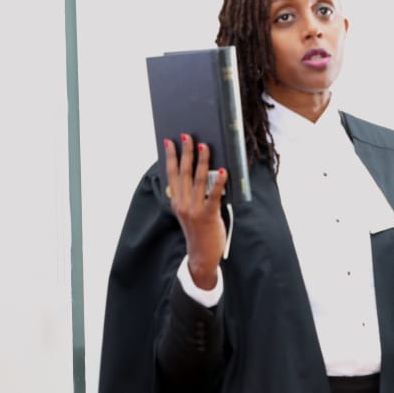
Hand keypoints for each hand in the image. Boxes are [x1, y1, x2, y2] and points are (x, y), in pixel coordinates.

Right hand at [166, 134, 227, 289]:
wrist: (202, 256)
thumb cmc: (198, 231)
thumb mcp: (188, 212)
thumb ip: (190, 195)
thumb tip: (199, 171)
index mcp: (176, 202)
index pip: (172, 174)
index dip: (170, 157)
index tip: (170, 141)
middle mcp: (182, 204)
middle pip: (184, 173)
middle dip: (186, 152)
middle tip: (188, 136)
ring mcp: (194, 210)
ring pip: (199, 180)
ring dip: (202, 161)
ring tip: (204, 146)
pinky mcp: (208, 216)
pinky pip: (214, 195)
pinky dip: (219, 182)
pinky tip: (224, 170)